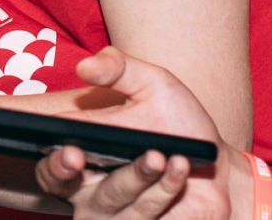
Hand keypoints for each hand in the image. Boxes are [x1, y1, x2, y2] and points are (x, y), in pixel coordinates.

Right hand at [34, 47, 239, 218]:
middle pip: (65, 190)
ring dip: (136, 177)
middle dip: (67, 174)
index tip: (68, 150)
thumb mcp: (152, 84)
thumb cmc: (177, 124)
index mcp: (80, 156)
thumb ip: (118, 68)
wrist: (220, 166)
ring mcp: (120, 215)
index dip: (53, 160)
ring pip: (116, 203)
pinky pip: (149, 215)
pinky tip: (179, 167)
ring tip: (159, 154)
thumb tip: (84, 67)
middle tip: (79, 157)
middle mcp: (91, 191)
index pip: (50, 164)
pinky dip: (165, 190)